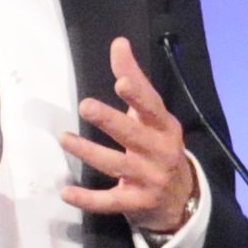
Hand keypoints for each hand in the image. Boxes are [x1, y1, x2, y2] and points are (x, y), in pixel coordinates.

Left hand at [65, 36, 198, 238]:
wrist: (182, 200)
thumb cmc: (159, 148)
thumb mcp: (153, 116)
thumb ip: (135, 81)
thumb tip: (119, 43)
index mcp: (164, 127)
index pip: (152, 108)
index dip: (138, 96)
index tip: (121, 82)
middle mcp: (160, 152)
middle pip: (134, 135)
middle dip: (110, 121)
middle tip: (85, 106)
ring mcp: (150, 179)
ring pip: (117, 165)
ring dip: (90, 152)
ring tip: (64, 138)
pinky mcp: (137, 204)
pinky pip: (109, 202)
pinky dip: (87, 199)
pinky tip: (66, 192)